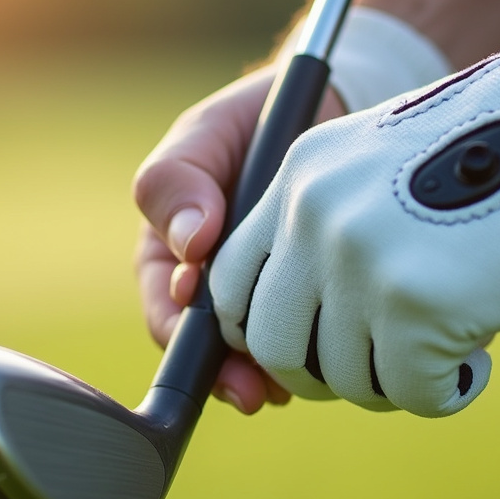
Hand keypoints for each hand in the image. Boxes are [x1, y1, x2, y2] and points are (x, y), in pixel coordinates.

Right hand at [132, 67, 347, 413]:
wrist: (333, 106)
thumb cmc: (257, 116)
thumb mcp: (208, 133)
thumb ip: (179, 180)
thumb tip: (189, 245)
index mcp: (175, 252)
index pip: (166, 313)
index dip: (180, 334)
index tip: (208, 331)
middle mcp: (216, 285)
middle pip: (210, 352)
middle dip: (227, 376)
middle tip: (254, 392)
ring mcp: (268, 297)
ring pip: (260, 358)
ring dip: (272, 374)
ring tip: (293, 384)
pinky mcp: (316, 300)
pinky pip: (310, 342)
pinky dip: (314, 354)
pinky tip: (327, 357)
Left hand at [210, 0, 499, 416]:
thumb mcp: (392, 168)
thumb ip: (338, 230)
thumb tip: (314, 331)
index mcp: (301, 175)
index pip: (230, 281)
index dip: (265, 334)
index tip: (316, 349)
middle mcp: (315, 213)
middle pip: (272, 343)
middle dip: (324, 373)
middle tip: (384, 365)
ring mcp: (361, 257)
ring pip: (342, 376)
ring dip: (395, 381)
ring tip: (446, 349)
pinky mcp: (417, 302)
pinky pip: (409, 390)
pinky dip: (445, 390)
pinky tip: (478, 359)